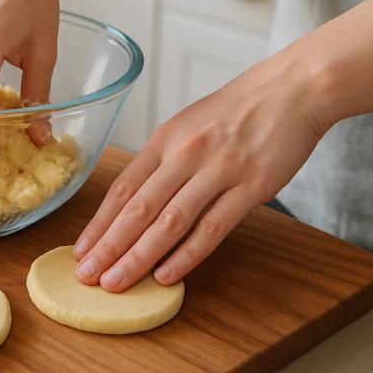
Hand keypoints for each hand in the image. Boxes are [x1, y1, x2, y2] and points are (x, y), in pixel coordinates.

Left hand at [72, 59, 328, 290]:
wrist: (291, 91)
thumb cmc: (234, 112)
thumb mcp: (186, 127)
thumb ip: (162, 163)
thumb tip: (135, 204)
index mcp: (164, 140)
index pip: (122, 189)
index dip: (99, 223)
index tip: (82, 250)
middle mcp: (185, 154)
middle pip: (138, 209)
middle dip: (109, 247)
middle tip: (89, 276)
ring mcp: (219, 170)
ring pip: (170, 222)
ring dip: (139, 256)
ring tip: (117, 282)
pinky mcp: (252, 186)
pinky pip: (213, 227)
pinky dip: (187, 255)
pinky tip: (166, 275)